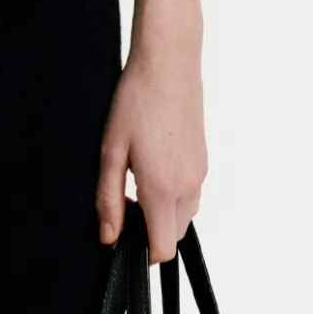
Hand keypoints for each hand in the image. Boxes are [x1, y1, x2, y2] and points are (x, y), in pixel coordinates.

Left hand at [95, 25, 206, 263]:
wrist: (168, 63)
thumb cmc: (136, 100)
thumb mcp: (111, 150)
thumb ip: (109, 198)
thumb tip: (109, 237)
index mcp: (164, 188)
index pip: (163, 249)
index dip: (141, 250)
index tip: (122, 232)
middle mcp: (189, 186)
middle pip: (174, 235)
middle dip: (150, 229)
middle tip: (125, 198)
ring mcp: (200, 172)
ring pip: (184, 215)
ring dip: (163, 211)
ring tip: (137, 176)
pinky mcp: (203, 159)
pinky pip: (191, 192)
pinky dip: (174, 192)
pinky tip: (153, 161)